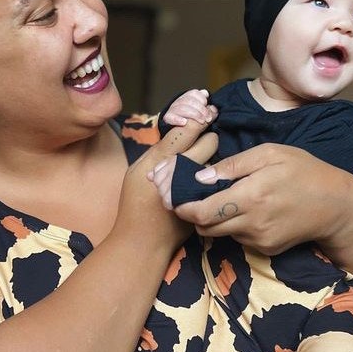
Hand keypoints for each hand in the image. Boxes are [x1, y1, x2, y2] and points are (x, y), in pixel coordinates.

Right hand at [117, 116, 217, 250]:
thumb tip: (183, 127)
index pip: (190, 128)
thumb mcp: (138, 170)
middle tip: (199, 143)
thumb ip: (160, 148)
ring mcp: (200, 187)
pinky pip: (217, 181)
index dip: (199, 117)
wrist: (143, 241)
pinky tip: (203, 181)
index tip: (203, 110)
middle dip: (207, 139)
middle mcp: (186, 171)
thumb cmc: (135, 202)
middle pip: (211, 142)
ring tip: (198, 165)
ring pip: (215, 161)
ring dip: (210, 160)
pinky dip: (212, 178)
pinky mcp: (207, 202)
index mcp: (165, 159)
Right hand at [163, 88, 217, 126]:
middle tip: (208, 118)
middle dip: (201, 109)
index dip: (202, 98)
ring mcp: (173, 110)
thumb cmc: (191, 123)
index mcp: (187, 98)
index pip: (194, 93)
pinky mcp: (168, 118)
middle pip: (190, 101)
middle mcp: (179, 102)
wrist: (177, 134)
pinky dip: (178, 119)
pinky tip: (184, 123)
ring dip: (194, 115)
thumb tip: (213, 106)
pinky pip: (171, 117)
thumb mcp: (201, 115)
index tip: (207, 106)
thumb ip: (206, 109)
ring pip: (182, 108)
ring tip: (202, 121)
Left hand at [171, 142, 352, 316]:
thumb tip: (200, 177)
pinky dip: (233, 225)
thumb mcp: (270, 154)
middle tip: (192, 196)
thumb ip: (232, 165)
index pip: (202, 211)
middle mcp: (251, 223)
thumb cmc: (303, 172)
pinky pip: (237, 238)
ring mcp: (258, 240)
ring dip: (214, 219)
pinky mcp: (265, 249)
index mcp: (250, 196)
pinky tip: (246, 210)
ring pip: (219, 233)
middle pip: (204, 227)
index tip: (171, 197)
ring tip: (222, 199)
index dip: (182, 206)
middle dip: (193, 213)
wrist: (336, 207)